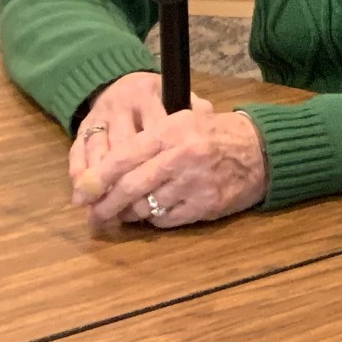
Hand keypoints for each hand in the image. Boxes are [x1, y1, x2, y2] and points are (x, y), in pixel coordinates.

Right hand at [69, 71, 204, 197]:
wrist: (130, 84)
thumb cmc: (163, 102)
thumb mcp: (182, 101)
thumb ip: (196, 111)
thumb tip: (209, 122)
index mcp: (151, 95)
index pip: (152, 133)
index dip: (154, 164)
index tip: (159, 190)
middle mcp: (123, 104)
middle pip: (123, 147)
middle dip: (122, 182)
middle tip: (124, 209)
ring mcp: (101, 113)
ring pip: (99, 151)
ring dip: (100, 183)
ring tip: (100, 210)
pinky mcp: (84, 122)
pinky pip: (78, 149)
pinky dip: (79, 172)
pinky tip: (81, 194)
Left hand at [72, 82, 266, 228]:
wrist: (262, 149)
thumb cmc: (215, 134)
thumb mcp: (182, 122)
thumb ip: (147, 142)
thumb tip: (103, 173)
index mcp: (172, 130)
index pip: (123, 156)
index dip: (97, 178)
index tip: (80, 194)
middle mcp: (182, 155)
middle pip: (130, 186)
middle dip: (105, 205)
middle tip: (92, 216)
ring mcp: (195, 182)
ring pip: (146, 206)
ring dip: (130, 213)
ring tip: (125, 213)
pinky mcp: (206, 204)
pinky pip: (167, 219)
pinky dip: (155, 219)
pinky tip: (156, 211)